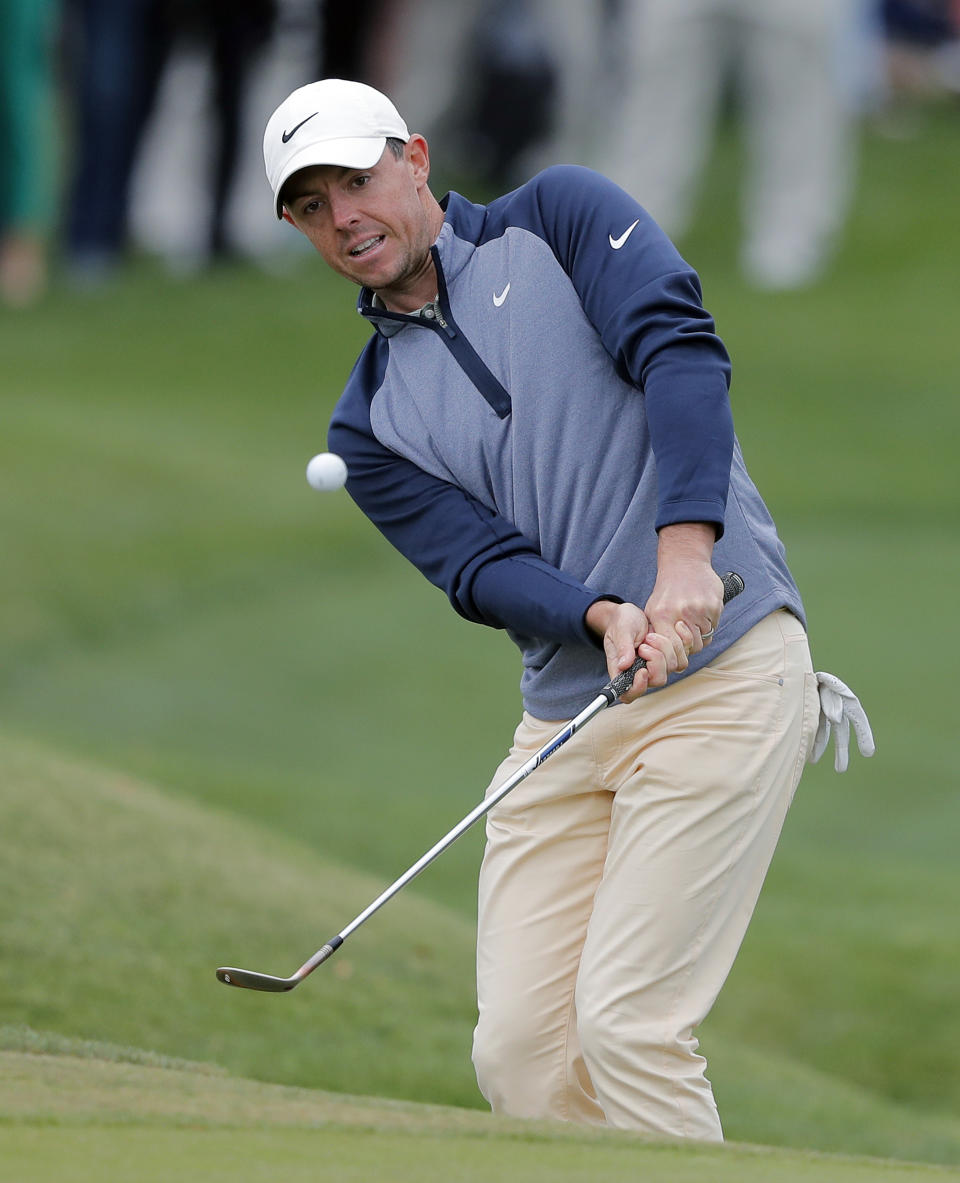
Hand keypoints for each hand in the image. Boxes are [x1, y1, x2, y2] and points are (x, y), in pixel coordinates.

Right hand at [585, 600, 682, 701]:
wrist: (632, 614)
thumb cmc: (621, 623)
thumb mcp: (620, 631)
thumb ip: (623, 648)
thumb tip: (623, 665)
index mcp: (622, 672)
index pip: (629, 694)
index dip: (638, 688)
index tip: (643, 670)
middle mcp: (640, 673)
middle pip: (657, 680)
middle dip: (656, 659)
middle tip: (646, 642)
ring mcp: (656, 667)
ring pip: (672, 667)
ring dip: (665, 647)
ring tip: (651, 634)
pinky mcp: (669, 659)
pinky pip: (682, 657)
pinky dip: (677, 643)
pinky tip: (664, 632)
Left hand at [644, 524, 723, 665]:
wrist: (684, 563)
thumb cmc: (667, 591)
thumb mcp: (653, 610)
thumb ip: (655, 633)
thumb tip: (661, 658)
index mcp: (662, 615)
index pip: (672, 648)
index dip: (676, 653)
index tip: (675, 648)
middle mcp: (681, 613)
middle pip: (692, 647)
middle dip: (690, 646)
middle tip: (686, 636)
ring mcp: (699, 609)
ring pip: (704, 639)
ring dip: (700, 635)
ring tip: (693, 622)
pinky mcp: (714, 605)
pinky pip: (714, 627)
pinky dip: (708, 624)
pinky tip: (701, 613)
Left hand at [809, 672, 875, 771]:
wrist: (800, 669)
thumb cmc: (816, 676)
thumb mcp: (826, 685)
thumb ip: (831, 702)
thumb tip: (837, 719)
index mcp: (846, 700)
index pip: (858, 720)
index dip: (864, 736)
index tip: (868, 753)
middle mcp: (837, 707)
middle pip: (841, 732)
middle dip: (840, 751)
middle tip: (841, 770)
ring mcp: (824, 710)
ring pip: (825, 733)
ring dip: (821, 747)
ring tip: (816, 762)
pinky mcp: (813, 711)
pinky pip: (815, 729)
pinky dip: (814, 741)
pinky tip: (811, 755)